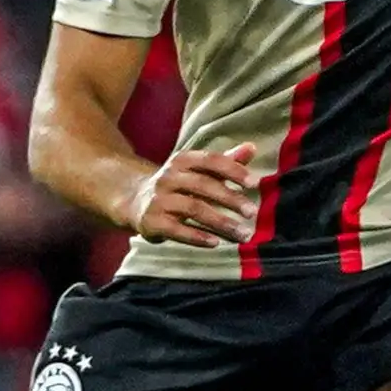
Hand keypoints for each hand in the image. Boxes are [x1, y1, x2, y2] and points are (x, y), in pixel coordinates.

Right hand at [127, 143, 259, 248]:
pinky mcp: (151, 221)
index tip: (254, 183)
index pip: (210, 160)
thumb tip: (252, 148)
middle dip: (231, 199)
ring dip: (221, 222)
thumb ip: (227, 161)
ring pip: (193, 209)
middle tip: (252, 212)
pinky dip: (197, 237)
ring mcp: (158, 199)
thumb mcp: (200, 170)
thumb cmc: (180, 185)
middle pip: (204, 185)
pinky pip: (176, 229)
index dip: (233, 170)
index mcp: (182, 161)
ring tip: (243, 234)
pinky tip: (216, 243)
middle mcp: (168, 177)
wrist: (135, 201)